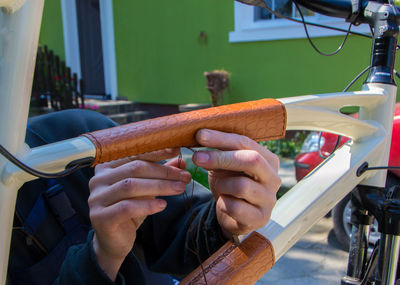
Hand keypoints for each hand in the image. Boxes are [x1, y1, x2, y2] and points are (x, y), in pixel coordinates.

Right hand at [88, 148, 190, 279]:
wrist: (113, 242)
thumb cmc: (130, 211)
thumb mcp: (147, 190)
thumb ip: (160, 174)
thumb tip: (181, 162)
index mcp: (106, 167)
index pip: (135, 155)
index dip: (157, 152)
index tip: (178, 150)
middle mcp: (98, 180)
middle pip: (135, 169)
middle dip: (163, 172)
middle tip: (184, 176)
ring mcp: (96, 198)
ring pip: (131, 186)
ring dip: (159, 186)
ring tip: (179, 188)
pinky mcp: (99, 217)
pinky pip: (126, 207)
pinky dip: (147, 205)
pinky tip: (163, 205)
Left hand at [192, 129, 280, 235]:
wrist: (234, 216)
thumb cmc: (230, 184)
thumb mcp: (225, 165)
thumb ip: (220, 151)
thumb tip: (202, 137)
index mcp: (268, 159)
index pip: (246, 143)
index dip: (222, 138)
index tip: (200, 136)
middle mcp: (273, 178)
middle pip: (252, 160)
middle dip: (221, 158)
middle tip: (197, 157)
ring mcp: (269, 199)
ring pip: (242, 185)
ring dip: (222, 184)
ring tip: (219, 186)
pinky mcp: (260, 218)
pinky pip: (235, 207)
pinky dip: (223, 203)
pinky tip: (223, 202)